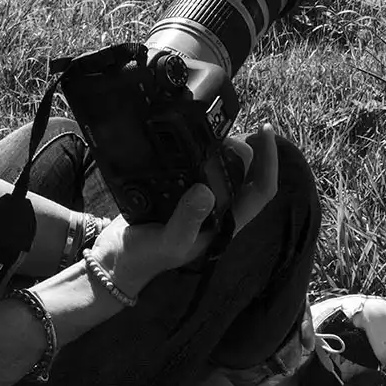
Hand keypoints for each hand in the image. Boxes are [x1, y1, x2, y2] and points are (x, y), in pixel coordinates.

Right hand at [89, 125, 280, 299]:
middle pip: (247, 174)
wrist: (116, 259)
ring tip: (214, 127)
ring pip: (226, 168)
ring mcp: (200, 201)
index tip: (265, 131)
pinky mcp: (180, 191)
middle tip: (230, 126)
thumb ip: (188, 220)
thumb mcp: (169, 241)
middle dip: (247, 147)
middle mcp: (218, 210)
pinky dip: (202, 149)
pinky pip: (201, 166)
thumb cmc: (145, 257)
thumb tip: (206, 191)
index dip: (269, 162)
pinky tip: (191, 136)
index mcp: (224, 223)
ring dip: (226, 146)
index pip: (261, 191)